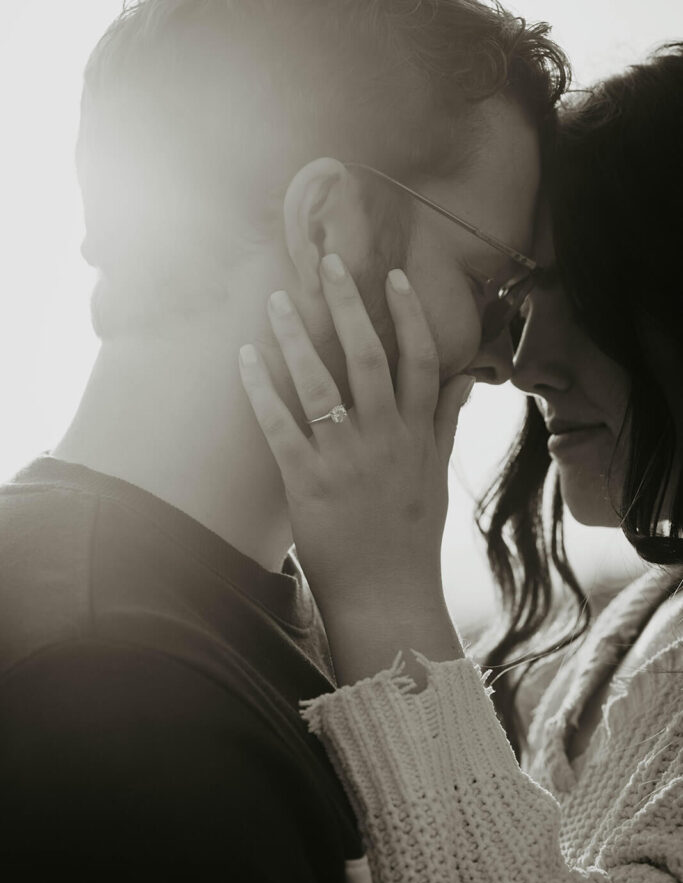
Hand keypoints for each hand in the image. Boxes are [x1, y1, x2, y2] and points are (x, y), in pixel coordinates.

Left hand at [239, 255, 472, 681]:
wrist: (389, 595)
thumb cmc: (412, 537)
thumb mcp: (437, 474)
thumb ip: (445, 421)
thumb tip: (466, 378)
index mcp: (416, 434)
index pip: (420, 359)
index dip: (407, 315)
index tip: (393, 276)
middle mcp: (385, 438)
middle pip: (368, 357)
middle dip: (348, 306)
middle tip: (329, 264)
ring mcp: (346, 459)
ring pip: (322, 383)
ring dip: (297, 337)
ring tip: (277, 301)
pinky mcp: (309, 481)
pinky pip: (281, 425)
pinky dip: (263, 388)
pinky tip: (246, 357)